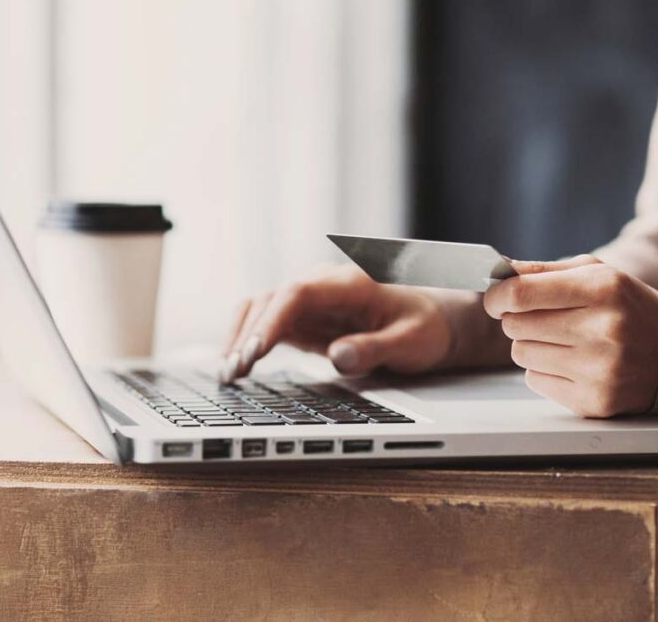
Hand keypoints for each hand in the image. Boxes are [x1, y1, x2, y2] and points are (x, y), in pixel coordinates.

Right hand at [221, 265, 452, 381]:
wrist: (431, 321)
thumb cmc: (424, 329)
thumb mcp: (410, 342)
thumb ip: (374, 349)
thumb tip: (338, 357)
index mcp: (350, 283)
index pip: (298, 292)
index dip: (272, 319)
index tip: (256, 350)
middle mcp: (323, 285)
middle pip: (272, 300)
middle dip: (248, 335)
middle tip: (233, 372)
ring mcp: (310, 300)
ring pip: (261, 309)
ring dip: (240, 338)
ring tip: (226, 374)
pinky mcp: (303, 318)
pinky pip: (266, 324)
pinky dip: (247, 342)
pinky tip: (233, 366)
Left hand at [483, 255, 657, 416]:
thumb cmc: (627, 307)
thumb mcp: (597, 274)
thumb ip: (545, 271)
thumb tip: (499, 275)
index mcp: (603, 289)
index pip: (522, 294)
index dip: (498, 296)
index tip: (496, 299)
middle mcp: (604, 330)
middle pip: (516, 325)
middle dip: (518, 319)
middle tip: (540, 319)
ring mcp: (601, 370)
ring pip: (521, 355)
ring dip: (532, 346)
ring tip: (564, 341)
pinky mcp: (595, 402)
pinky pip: (535, 381)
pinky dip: (545, 372)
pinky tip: (574, 364)